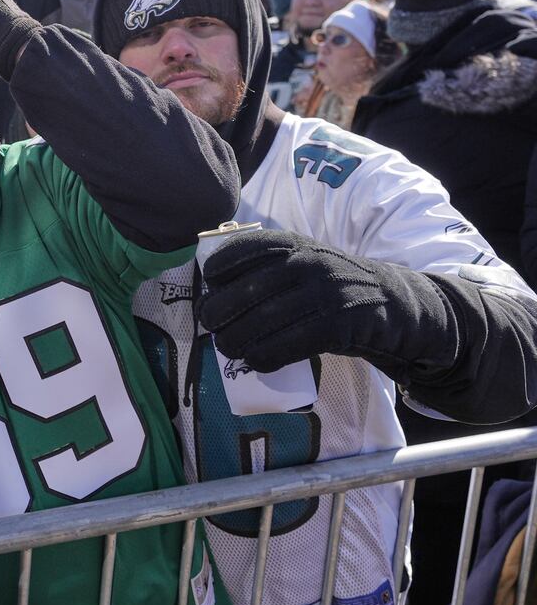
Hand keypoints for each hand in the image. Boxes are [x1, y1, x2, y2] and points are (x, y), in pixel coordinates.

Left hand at [201, 229, 418, 372]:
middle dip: (219, 313)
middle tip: (211, 326)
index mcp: (293, 243)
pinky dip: (265, 357)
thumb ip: (268, 269)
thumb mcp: (304, 261)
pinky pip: (288, 345)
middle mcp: (307, 262)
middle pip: (246, 291)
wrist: (395, 303)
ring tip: (228, 347)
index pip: (243, 249)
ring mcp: (325, 293)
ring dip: (236, 340)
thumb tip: (215, 296)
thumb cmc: (334, 285)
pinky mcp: (338, 325)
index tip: (210, 286)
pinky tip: (257, 361)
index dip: (219, 269)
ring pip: (263, 321)